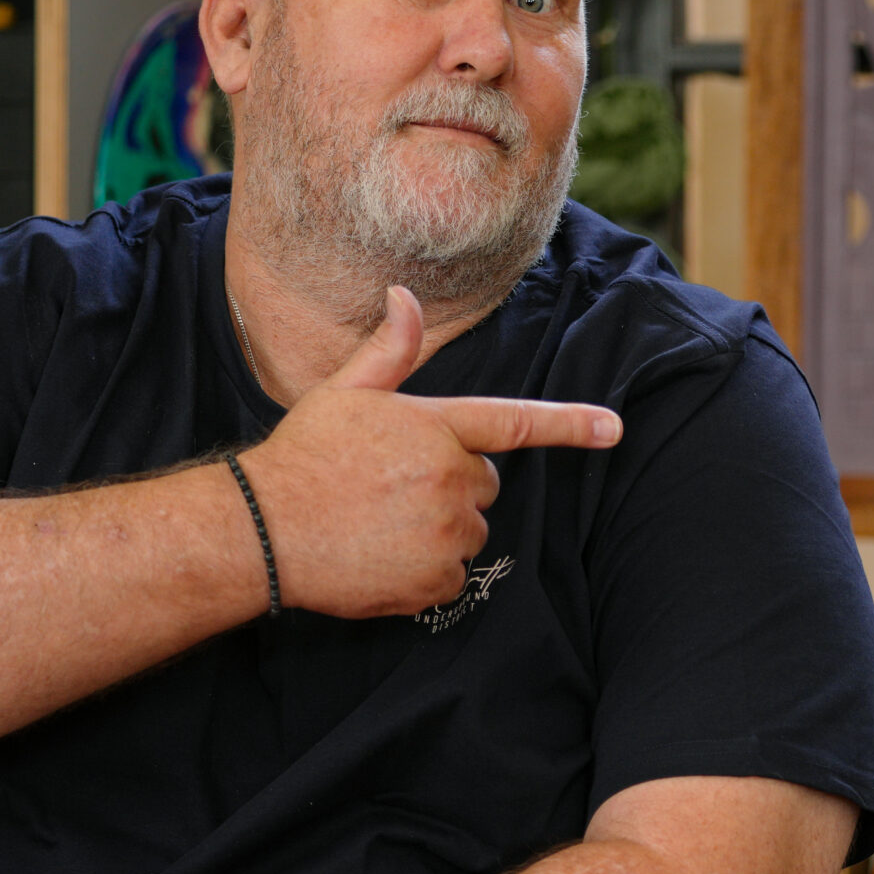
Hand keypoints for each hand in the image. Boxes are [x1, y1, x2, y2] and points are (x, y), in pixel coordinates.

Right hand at [239, 287, 620, 618]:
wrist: (261, 530)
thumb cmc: (302, 457)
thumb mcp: (344, 393)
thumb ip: (388, 350)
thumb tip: (404, 294)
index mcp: (435, 427)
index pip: (515, 422)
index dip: (570, 425)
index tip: (613, 429)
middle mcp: (449, 478)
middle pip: (485, 484)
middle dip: (452, 485)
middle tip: (392, 488)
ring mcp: (444, 531)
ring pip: (469, 531)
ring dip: (438, 530)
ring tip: (379, 523)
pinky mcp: (435, 579)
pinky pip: (453, 576)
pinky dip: (426, 574)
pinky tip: (381, 558)